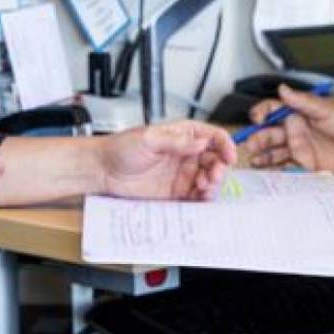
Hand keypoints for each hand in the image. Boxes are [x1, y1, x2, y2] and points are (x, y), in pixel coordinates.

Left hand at [97, 119, 234, 200]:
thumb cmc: (121, 148)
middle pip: (216, 160)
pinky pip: (197, 197)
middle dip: (220, 169)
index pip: (213, 137)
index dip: (225, 145)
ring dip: (213, 185)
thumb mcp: (149, 138)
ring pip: (210, 180)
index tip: (229, 156)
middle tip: (213, 176)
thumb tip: (201, 142)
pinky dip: (203, 199)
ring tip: (204, 188)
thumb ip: (177, 141)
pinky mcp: (176, 192)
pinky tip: (201, 199)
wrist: (103, 170)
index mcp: (184, 135)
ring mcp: (183, 174)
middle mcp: (187, 154)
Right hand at [239, 84, 333, 173]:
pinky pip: (288, 168)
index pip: (271, 111)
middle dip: (257, 138)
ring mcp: (299, 148)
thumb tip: (283, 89)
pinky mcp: (306, 164)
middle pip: (269, 134)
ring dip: (263, 156)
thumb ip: (303, 101)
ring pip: (274, 152)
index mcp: (297, 113)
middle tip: (250, 144)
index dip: (261, 114)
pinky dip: (278, 171)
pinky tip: (271, 173)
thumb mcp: (326, 108)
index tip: (257, 119)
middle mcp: (295, 130)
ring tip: (255, 161)